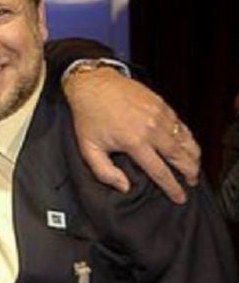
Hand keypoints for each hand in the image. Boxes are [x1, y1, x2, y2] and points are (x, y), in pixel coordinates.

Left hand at [64, 68, 199, 203]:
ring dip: (193, 155)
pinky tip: (187, 144)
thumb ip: (105, 172)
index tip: (180, 197)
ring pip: (185, 139)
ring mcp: (159, 114)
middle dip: (190, 172)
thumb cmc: (89, 116)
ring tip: (194, 167)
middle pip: (179, 156)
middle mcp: (151, 128)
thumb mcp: (88, 149)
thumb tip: (124, 187)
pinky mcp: (161, 104)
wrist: (92, 85)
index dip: (172, 187)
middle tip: (192, 182)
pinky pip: (181, 124)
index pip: (160, 171)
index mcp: (134, 142)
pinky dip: (187, 137)